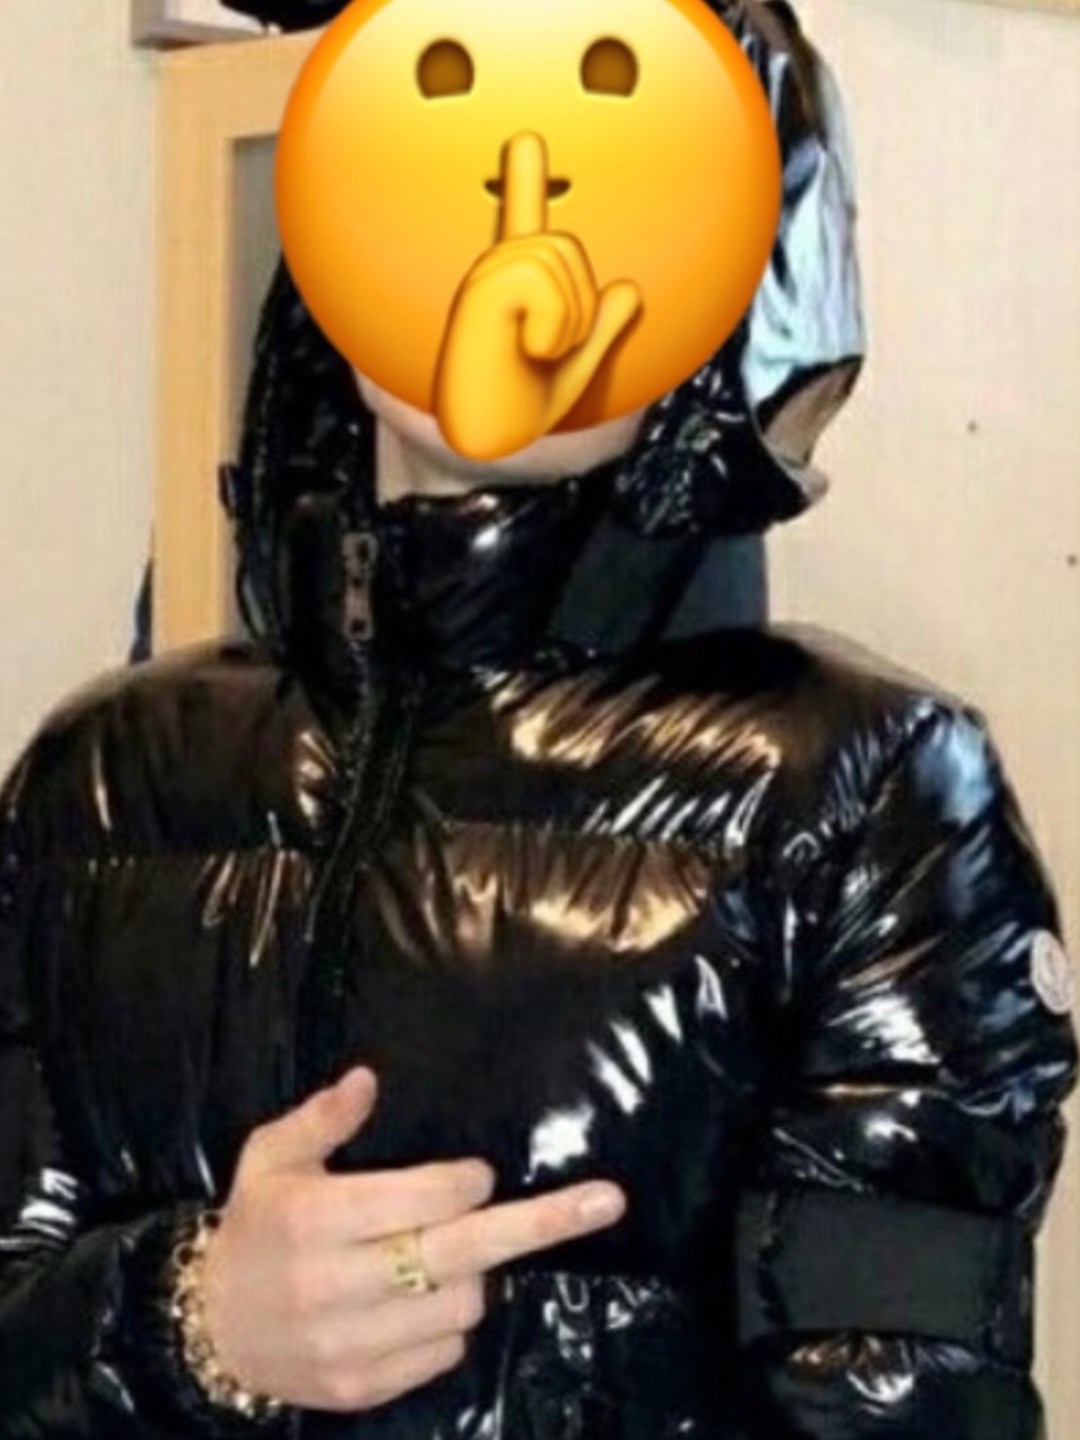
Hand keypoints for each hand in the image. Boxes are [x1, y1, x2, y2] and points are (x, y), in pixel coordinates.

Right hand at [201, 1067, 626, 1412]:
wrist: (207, 1328)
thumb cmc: (253, 1227)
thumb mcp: (270, 1158)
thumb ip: (323, 1118)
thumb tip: (370, 1078)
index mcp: (313, 1220)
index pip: (423, 1199)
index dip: (465, 1182)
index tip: (476, 1175)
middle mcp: (334, 1285)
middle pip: (462, 1253)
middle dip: (540, 1222)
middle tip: (607, 1200)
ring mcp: (350, 1346)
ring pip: (463, 1305)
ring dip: (474, 1272)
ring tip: (445, 1253)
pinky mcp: (361, 1389)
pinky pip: (445, 1354)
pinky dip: (452, 1322)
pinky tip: (421, 1298)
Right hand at [433, 132, 641, 460]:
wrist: (484, 446)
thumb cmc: (516, 413)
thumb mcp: (575, 369)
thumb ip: (601, 329)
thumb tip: (629, 290)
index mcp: (515, 290)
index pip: (523, 222)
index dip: (524, 181)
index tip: (525, 140)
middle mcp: (492, 276)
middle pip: (566, 245)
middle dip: (579, 305)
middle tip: (548, 351)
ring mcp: (481, 281)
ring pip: (557, 259)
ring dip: (566, 320)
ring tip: (533, 354)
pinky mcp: (477, 293)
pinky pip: (541, 280)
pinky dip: (551, 324)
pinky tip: (526, 350)